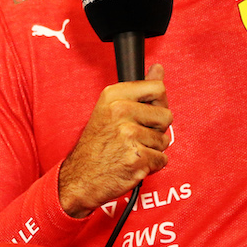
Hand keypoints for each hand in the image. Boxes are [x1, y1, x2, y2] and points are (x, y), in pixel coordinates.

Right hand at [58, 63, 171, 217]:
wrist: (80, 177)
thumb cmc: (96, 145)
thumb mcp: (110, 108)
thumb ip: (139, 90)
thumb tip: (158, 69)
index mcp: (114, 96)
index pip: (158, 88)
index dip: (157, 102)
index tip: (145, 112)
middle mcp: (120, 112)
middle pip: (166, 115)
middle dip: (156, 129)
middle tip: (134, 136)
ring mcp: (129, 135)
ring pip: (164, 140)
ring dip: (152, 149)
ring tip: (130, 151)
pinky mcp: (137, 158)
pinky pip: (162, 159)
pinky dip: (151, 165)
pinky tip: (133, 163)